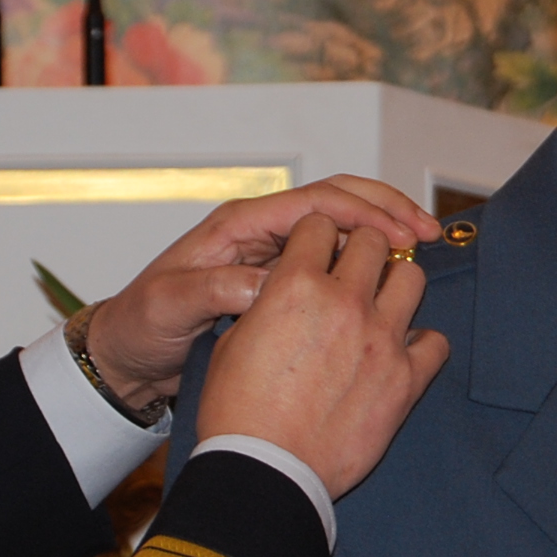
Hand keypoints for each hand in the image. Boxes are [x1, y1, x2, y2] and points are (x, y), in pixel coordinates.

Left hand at [83, 179, 435, 408]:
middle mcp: (262, 231)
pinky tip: (391, 278)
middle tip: (429, 233)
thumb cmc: (142, 325)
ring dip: (384, 231)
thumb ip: (216, 291)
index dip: (366, 215)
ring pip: (343, 226)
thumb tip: (271, 286)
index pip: (318, 203)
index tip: (403, 237)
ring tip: (423, 249)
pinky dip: (368, 260)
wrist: (127, 355)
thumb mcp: (170, 307)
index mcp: (240, 225)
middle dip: (387, 210)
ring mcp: (274, 253)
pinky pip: (334, 259)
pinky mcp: (281, 280)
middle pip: (339, 200)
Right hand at [196, 216, 449, 497]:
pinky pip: (436, 341)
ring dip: (396, 284)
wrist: (265, 471)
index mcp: (295, 287)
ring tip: (381, 304)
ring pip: (411, 277)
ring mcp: (381, 340)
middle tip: (353, 270)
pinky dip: (423, 343)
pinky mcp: (405, 380)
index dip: (316, 235)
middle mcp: (344, 303)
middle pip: (371, 240)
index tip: (318, 250)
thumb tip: (283, 293)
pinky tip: (404, 352)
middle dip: (360, 248)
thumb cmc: (239, 414)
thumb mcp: (234, 342)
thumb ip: (267, 304)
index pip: (319, 224)